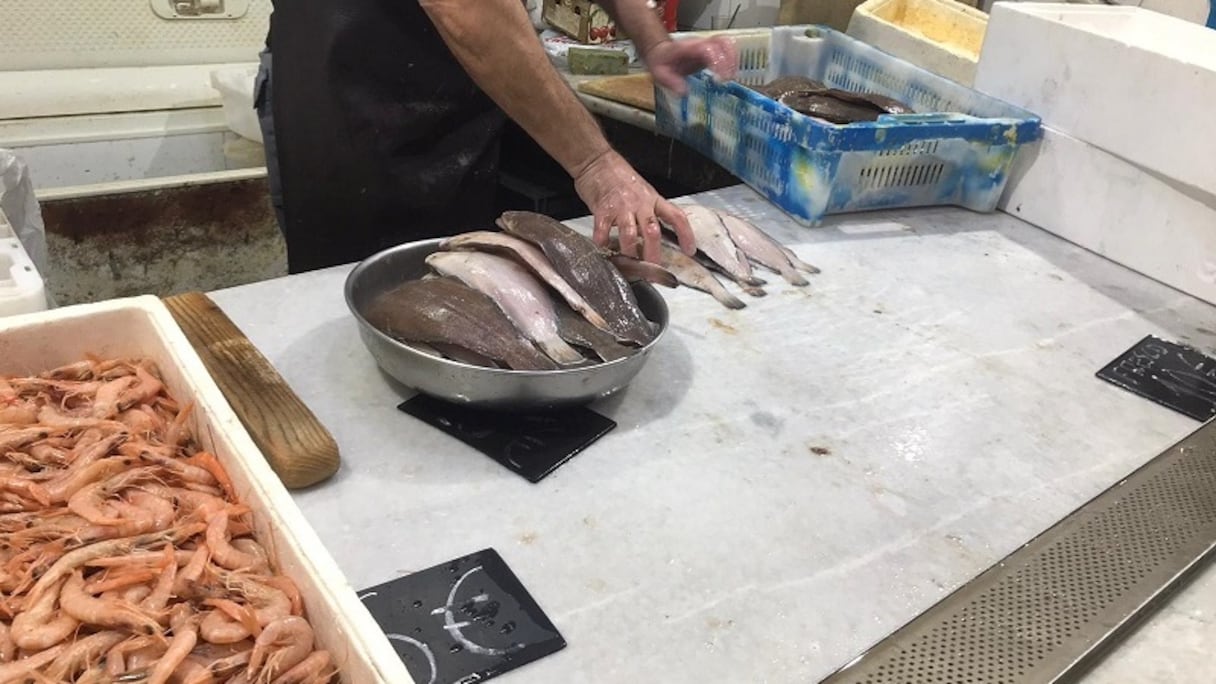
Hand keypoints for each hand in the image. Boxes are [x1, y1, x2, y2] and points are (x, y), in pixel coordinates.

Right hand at [573, 150, 695, 263]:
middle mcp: (640, 203)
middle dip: (653, 254)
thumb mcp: (642, 192)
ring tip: (629, 267)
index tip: (690, 250)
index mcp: (653, 199)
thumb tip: (650, 238)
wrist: (596, 161)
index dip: (686, 234)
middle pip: (653, 231)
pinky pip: (603, 231)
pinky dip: (603, 244)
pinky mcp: (602, 209)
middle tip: (653, 271)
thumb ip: (647, 212)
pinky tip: (603, 252)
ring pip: (630, 235)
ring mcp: (621, 207)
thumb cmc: (619, 177)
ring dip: (630, 254)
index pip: (676, 216)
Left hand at [644, 36, 737, 94]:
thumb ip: (671, 82)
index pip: (707, 49)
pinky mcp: (712, 50)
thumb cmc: (662, 62)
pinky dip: (732, 60)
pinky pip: (726, 49)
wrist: (661, 52)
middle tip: (728, 80)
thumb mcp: (660, 74)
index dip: (716, 62)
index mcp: (687, 48)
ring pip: (726, 44)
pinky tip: (730, 74)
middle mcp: (700, 43)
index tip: (718, 79)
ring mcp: (707, 45)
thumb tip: (684, 92)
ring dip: (733, 60)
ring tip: (731, 78)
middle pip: (721, 42)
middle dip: (729, 60)